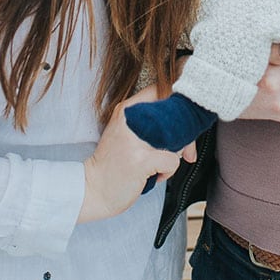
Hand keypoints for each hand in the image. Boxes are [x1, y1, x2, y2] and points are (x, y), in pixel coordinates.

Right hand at [77, 87, 184, 222]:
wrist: (92, 190)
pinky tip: (154, 175)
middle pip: (174, 114)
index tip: (182, 116)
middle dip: (184, 134)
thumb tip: (187, 130)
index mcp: (126, 109)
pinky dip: (168, 172)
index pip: (160, 89)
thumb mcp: (125, 134)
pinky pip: (173, 161)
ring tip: (157, 163)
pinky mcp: (142, 159)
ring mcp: (136, 139)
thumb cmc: (112, 165)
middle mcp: (130, 119)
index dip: (177, 101)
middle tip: (181, 149)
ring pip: (177, 138)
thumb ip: (151, 125)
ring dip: (174, 155)